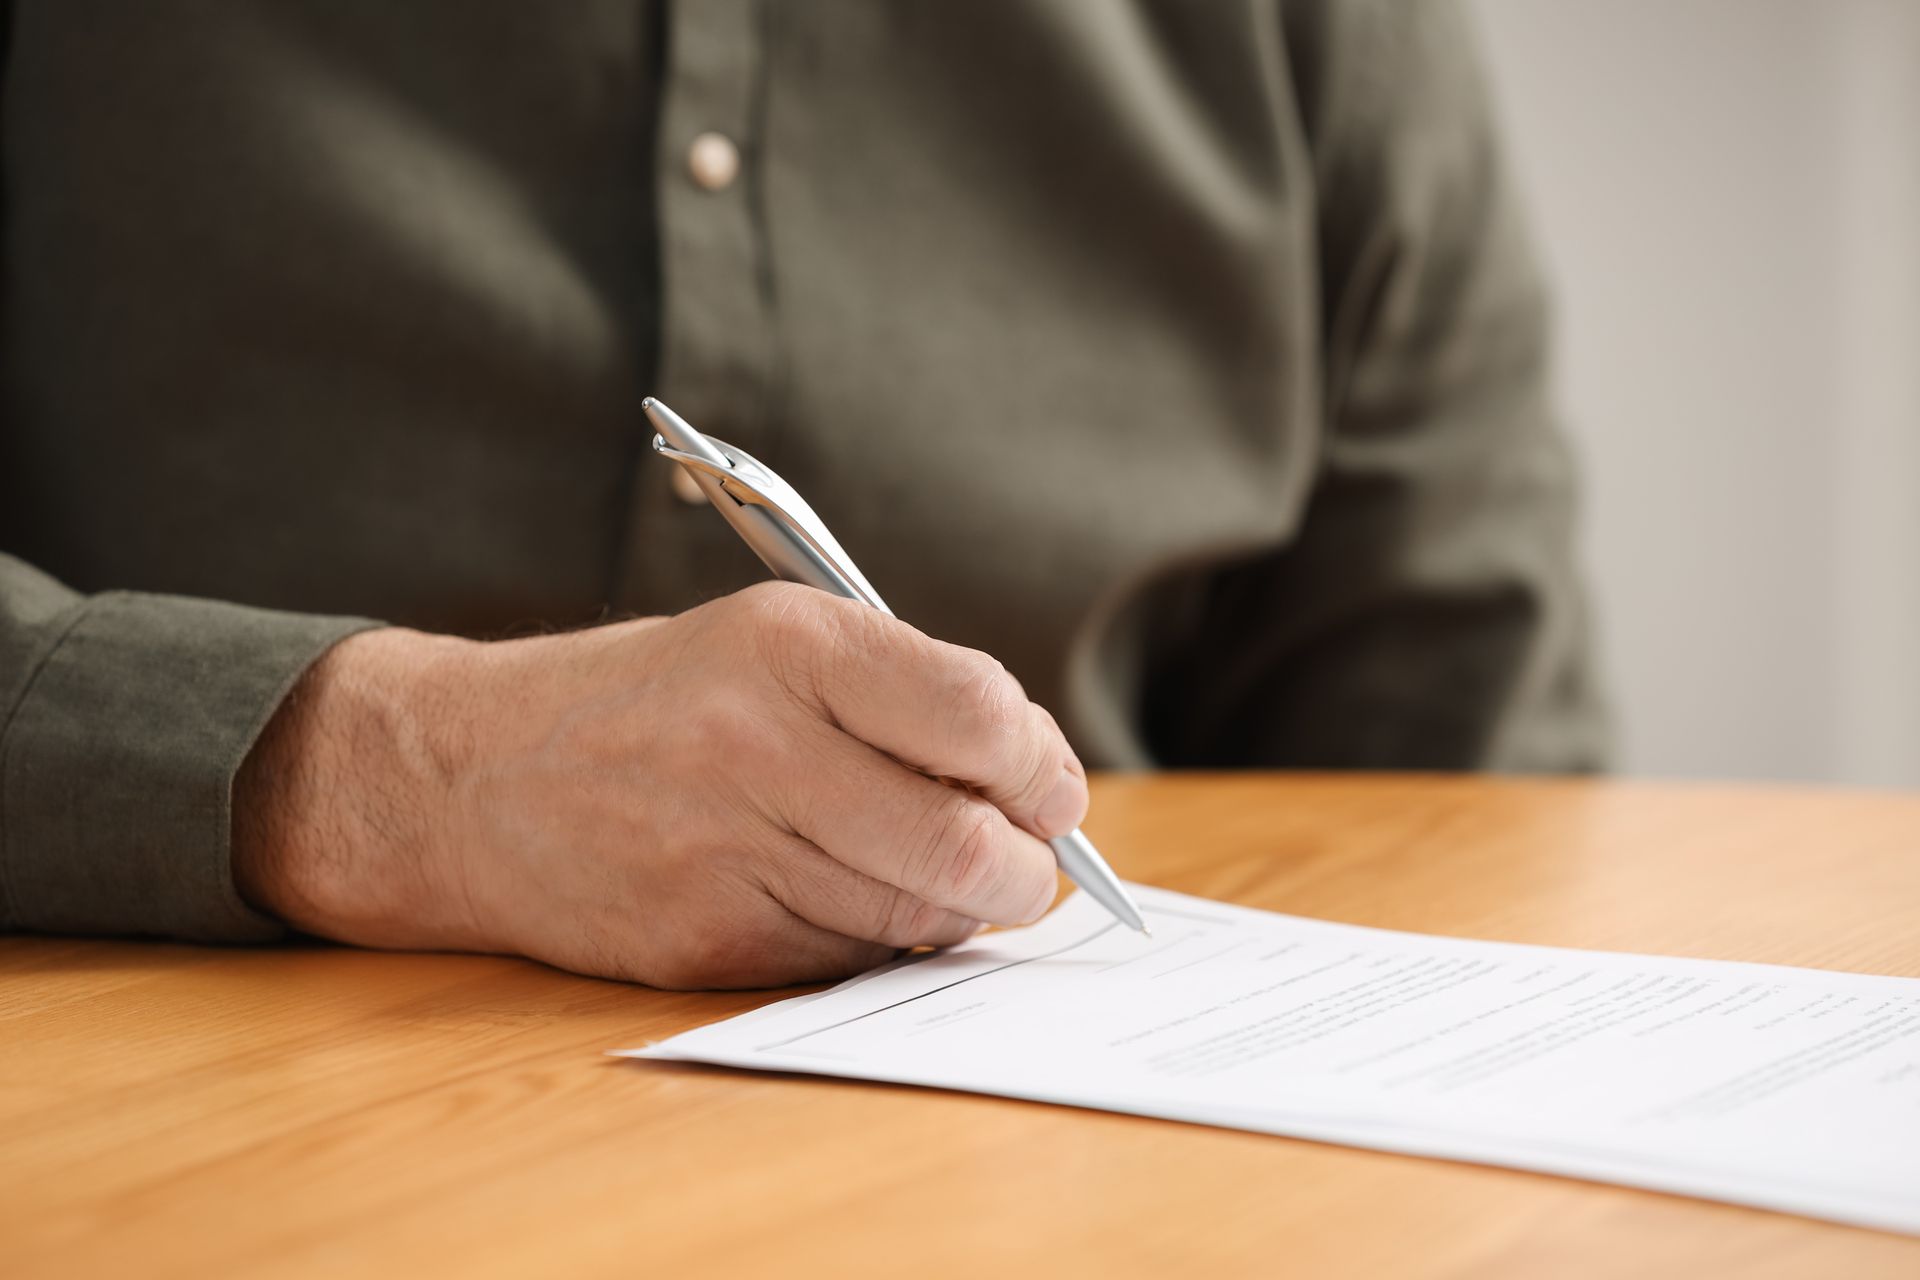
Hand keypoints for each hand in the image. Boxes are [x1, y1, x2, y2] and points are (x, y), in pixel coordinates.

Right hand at [233, 583, 1089, 987]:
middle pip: (965, 843)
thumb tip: (1037, 780)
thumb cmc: (651, 701)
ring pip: (917, 913)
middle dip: (1028, 867)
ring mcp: (726, 853)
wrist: (470, 777)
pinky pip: (849, 958)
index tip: (1048, 785)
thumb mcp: (768, 642)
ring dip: (960, 907)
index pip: (978, 713)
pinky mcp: (705, 942)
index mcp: (789, 646)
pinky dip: (879, 938)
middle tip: (1028, 860)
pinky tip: (847, 897)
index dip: (1041, 764)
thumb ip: (903, 696)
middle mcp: (757, 745)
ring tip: (939, 872)